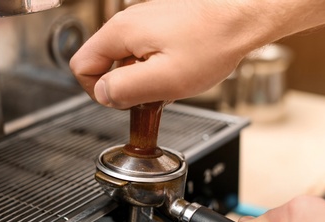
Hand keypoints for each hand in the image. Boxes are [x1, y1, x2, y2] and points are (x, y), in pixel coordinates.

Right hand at [70, 0, 324, 108]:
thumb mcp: (164, 78)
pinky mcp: (159, 26)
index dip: (97, 92)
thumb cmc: (211, 43)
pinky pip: (143, 53)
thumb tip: (103, 95)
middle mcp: (127, 23)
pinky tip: (176, 71)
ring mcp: (143, 22)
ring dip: (142, 79)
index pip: (81, 67)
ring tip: (169, 83)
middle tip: (151, 95)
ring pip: (125, 61)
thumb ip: (124, 89)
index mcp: (120, 33)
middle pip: (103, 64)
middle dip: (124, 87)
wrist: (243, 17)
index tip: (124, 101)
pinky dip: (155, 68)